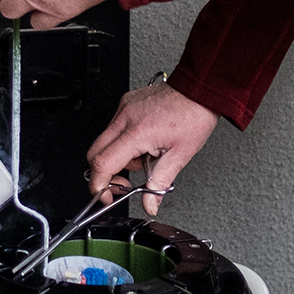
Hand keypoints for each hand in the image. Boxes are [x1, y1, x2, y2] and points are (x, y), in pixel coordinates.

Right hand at [85, 79, 218, 216]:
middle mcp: (125, 118)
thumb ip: (160, 183)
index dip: (99, 184)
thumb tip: (150, 204)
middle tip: (125, 183)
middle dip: (105, 173)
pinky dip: (124, 142)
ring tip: (145, 155)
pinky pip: (114, 128)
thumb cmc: (193, 117)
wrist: (198, 90)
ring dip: (119, 157)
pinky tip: (144, 141)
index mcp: (137, 132)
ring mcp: (123, 108)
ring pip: (104, 141)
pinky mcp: (125, 103)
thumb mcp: (180, 156)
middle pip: (95, 153)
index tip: (106, 195)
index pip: (103, 163)